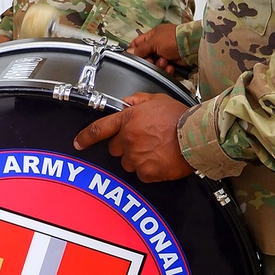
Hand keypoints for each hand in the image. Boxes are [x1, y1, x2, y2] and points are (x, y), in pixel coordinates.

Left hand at [73, 93, 192, 180]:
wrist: (196, 136)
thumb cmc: (180, 117)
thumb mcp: (158, 100)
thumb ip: (139, 100)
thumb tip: (128, 102)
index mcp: (128, 120)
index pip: (99, 129)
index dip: (86, 137)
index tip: (78, 143)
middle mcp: (128, 139)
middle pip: (115, 149)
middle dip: (125, 147)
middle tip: (144, 142)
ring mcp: (136, 157)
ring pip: (129, 163)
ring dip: (138, 159)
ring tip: (157, 151)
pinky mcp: (147, 172)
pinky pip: (143, 174)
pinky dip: (151, 170)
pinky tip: (162, 161)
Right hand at [128, 23, 181, 76]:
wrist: (191, 46)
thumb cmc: (174, 39)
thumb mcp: (153, 42)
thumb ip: (140, 48)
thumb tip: (129, 51)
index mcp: (152, 36)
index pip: (137, 44)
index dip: (133, 51)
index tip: (132, 59)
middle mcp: (158, 45)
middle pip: (146, 57)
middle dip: (148, 61)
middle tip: (151, 60)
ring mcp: (166, 54)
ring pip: (155, 65)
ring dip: (159, 65)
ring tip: (164, 62)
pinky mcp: (173, 63)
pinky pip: (165, 70)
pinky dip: (167, 70)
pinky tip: (170, 67)